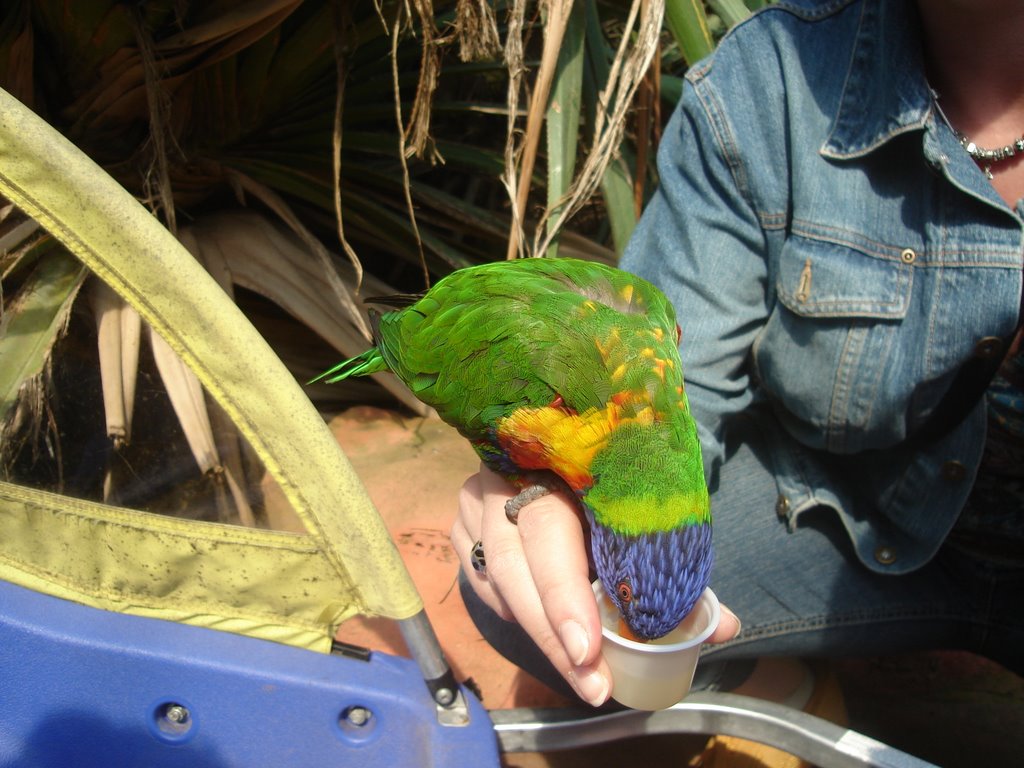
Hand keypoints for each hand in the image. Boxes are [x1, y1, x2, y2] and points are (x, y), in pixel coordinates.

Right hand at [450, 464, 740, 706]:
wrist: (558, 450)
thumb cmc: (610, 484)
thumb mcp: (638, 513)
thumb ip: (676, 566)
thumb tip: (723, 627)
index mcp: (556, 459)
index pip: (549, 529)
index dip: (566, 593)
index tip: (590, 650)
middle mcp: (505, 476)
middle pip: (516, 563)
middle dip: (554, 631)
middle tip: (593, 683)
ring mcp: (475, 499)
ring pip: (494, 577)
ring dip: (538, 632)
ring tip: (583, 674)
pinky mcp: (460, 524)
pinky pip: (480, 580)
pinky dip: (514, 613)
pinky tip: (550, 633)